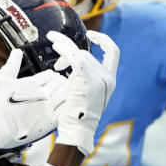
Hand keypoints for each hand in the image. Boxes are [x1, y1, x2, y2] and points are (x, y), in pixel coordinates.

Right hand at [0, 48, 65, 151]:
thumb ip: (11, 65)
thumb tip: (17, 52)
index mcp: (31, 83)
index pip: (49, 75)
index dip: (51, 75)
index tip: (51, 78)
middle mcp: (41, 95)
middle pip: (60, 84)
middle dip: (61, 82)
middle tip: (61, 84)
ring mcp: (47, 109)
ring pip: (66, 96)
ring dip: (66, 93)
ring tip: (64, 95)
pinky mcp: (49, 123)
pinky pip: (66, 111)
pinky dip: (68, 107)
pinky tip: (66, 108)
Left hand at [49, 29, 119, 155]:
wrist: (77, 132)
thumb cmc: (77, 117)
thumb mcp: (87, 94)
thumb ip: (86, 79)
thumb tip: (75, 64)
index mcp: (110, 80)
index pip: (113, 52)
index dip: (103, 40)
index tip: (91, 34)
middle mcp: (107, 78)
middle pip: (88, 54)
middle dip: (70, 54)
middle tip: (56, 64)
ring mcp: (98, 79)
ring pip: (80, 54)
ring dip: (63, 50)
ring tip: (52, 47)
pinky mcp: (86, 80)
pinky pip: (75, 57)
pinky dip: (64, 49)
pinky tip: (55, 45)